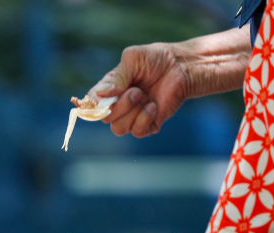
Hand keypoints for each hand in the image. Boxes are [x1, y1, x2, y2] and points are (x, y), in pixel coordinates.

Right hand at [86, 27, 250, 137]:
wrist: (183, 67)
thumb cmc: (156, 59)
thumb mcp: (133, 59)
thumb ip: (116, 77)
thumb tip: (101, 95)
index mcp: (109, 90)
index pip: (91, 105)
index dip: (93, 105)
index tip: (104, 97)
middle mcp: (118, 105)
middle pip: (104, 118)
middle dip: (119, 106)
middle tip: (136, 90)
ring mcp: (132, 116)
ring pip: (118, 128)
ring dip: (131, 112)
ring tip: (144, 97)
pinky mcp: (147, 125)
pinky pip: (137, 131)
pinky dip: (144, 119)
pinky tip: (153, 106)